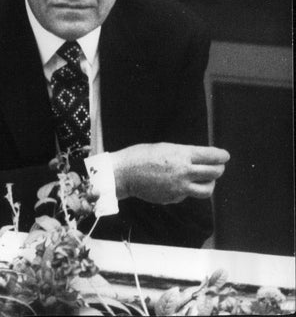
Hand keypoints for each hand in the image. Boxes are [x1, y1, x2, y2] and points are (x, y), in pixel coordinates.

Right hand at [112, 142, 229, 204]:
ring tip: (205, 179)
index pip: (212, 156)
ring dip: (210, 183)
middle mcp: (184, 172)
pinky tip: (178, 183)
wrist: (123, 174)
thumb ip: (183, 153)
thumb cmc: (139, 156)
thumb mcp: (164, 147)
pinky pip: (189, 195)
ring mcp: (180, 187)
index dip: (221, 156)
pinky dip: (188, 189)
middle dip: (219, 169)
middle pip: (214, 173)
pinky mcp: (174, 198)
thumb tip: (199, 158)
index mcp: (181, 155)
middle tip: (217, 167)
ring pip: (208, 189)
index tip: (224, 156)